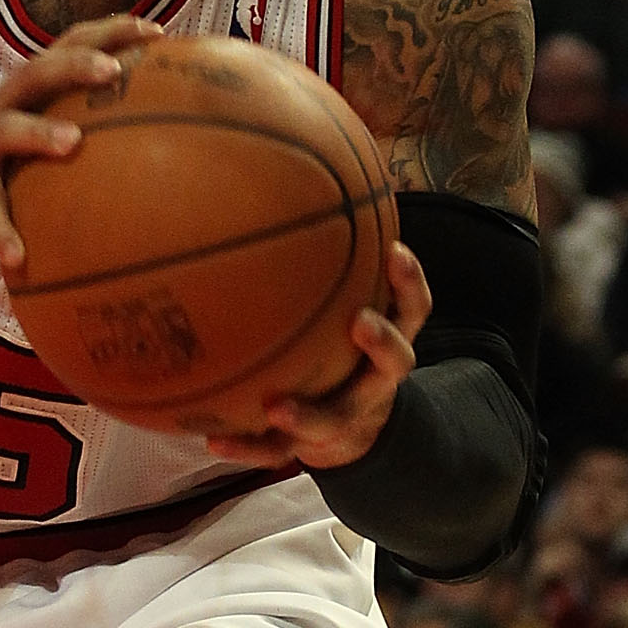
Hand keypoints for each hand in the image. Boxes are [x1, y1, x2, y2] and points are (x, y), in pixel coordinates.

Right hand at [0, 16, 163, 289]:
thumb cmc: (3, 184)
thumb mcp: (38, 153)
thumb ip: (85, 137)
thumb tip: (167, 143)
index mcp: (26, 98)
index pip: (66, 48)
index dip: (108, 32)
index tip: (157, 32)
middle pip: (36, 73)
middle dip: (74, 65)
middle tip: (114, 71)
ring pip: (5, 129)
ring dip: (38, 131)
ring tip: (72, 142)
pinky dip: (2, 233)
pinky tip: (20, 256)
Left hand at [205, 239, 431, 469]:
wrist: (348, 430)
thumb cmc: (337, 349)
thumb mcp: (343, 306)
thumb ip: (326, 262)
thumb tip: (291, 174)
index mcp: (388, 340)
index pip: (414, 307)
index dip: (410, 281)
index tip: (396, 251)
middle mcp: (376, 378)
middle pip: (396, 362)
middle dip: (381, 342)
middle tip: (360, 321)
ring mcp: (346, 416)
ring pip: (337, 418)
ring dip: (310, 414)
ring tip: (277, 409)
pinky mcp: (312, 449)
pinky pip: (279, 453)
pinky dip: (247, 448)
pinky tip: (213, 442)